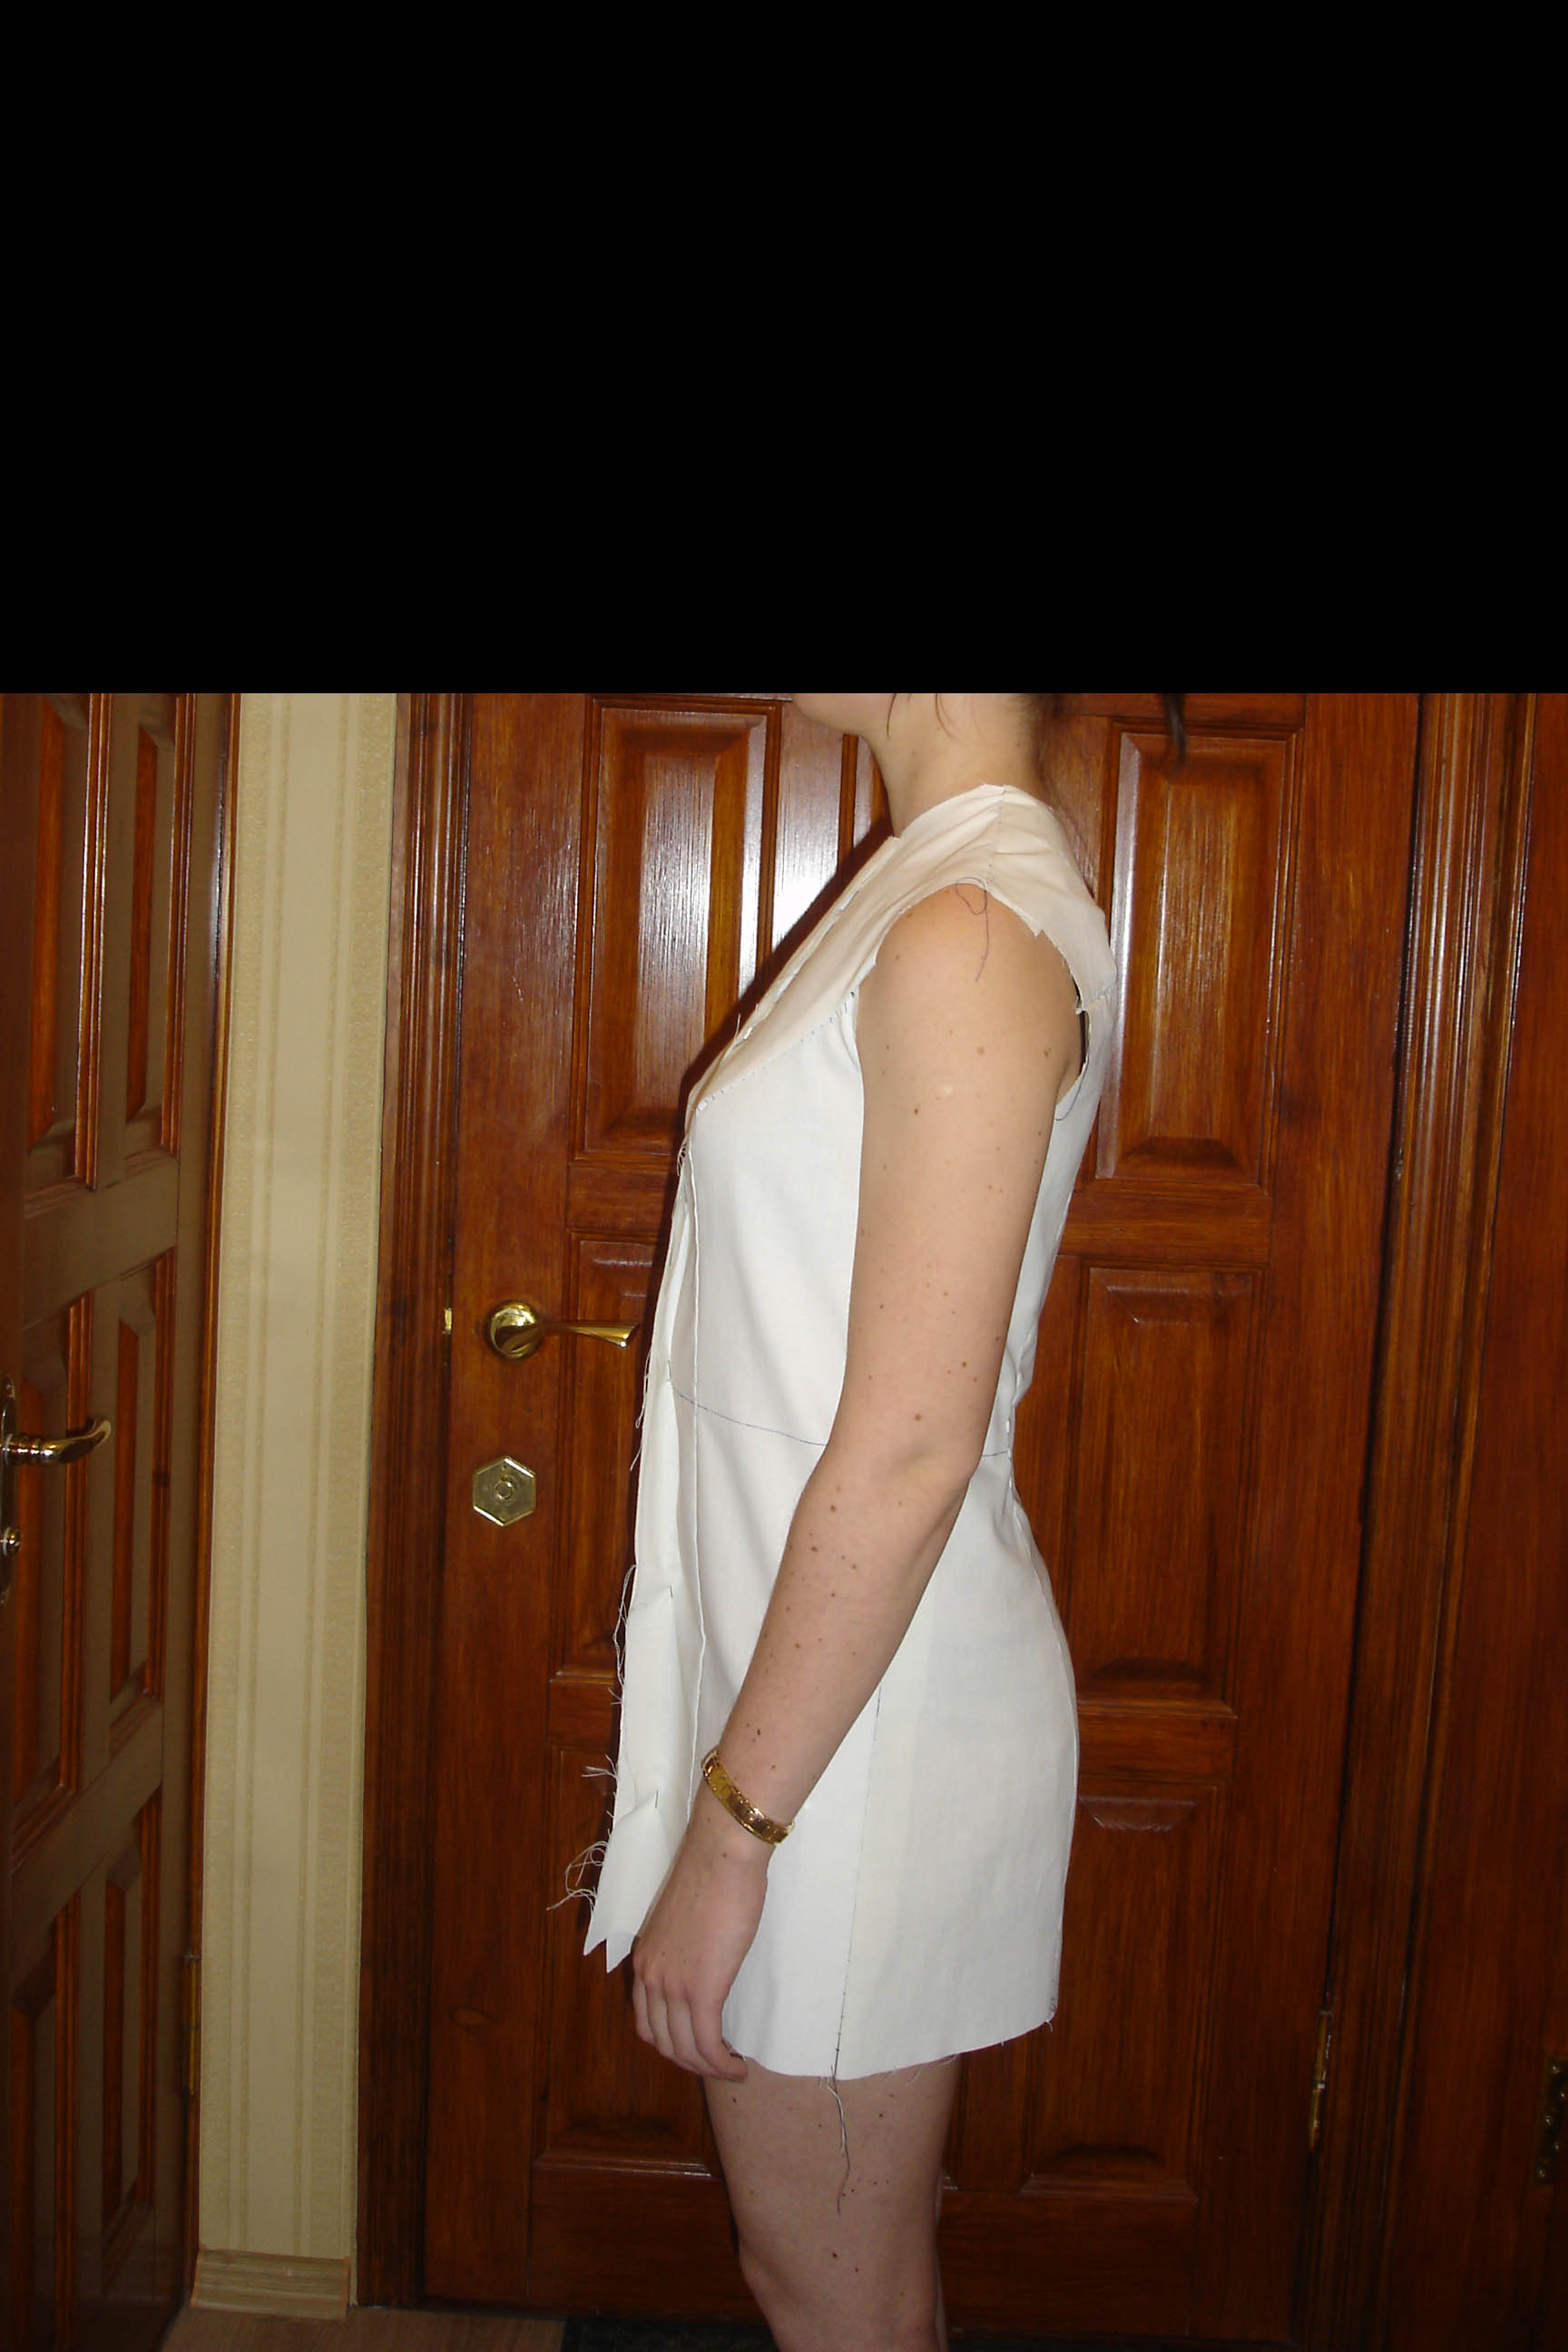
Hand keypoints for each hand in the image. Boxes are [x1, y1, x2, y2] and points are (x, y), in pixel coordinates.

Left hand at [631, 1784, 770, 2078]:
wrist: (722, 1856)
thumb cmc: (713, 1877)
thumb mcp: (684, 1923)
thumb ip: (684, 1950)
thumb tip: (703, 1966)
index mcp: (644, 1960)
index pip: (646, 2022)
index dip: (671, 2043)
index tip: (698, 2045)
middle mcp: (650, 1977)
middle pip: (663, 2042)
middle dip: (691, 2061)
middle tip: (720, 2062)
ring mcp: (673, 1986)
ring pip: (685, 2050)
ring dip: (710, 2068)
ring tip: (733, 2069)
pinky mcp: (701, 1990)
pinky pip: (707, 2044)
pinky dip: (722, 2064)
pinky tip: (739, 2065)